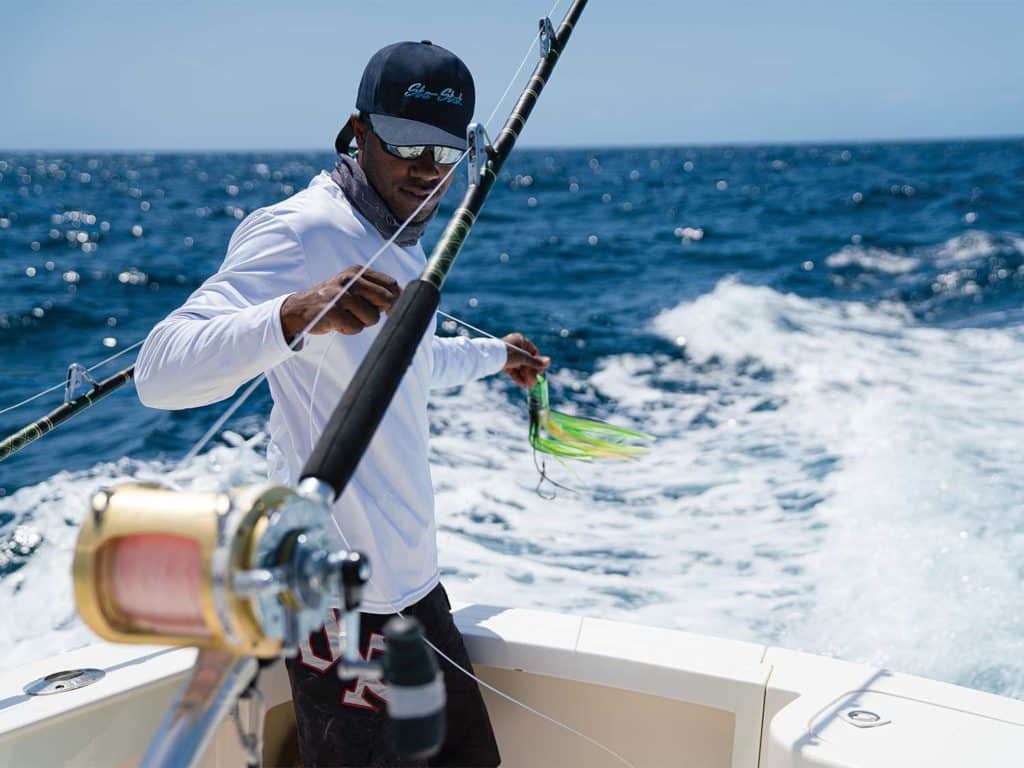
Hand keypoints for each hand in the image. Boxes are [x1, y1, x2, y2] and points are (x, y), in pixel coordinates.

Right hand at [280, 265, 400, 343]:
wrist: (299, 309)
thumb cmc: (333, 301)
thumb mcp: (353, 287)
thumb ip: (375, 289)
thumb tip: (402, 297)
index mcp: (358, 271)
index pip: (391, 284)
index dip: (396, 300)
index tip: (389, 310)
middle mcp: (350, 279)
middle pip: (386, 300)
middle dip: (380, 312)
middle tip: (364, 315)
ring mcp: (341, 294)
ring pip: (372, 318)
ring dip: (361, 323)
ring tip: (345, 316)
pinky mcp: (332, 311)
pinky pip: (356, 327)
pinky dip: (348, 330)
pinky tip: (337, 323)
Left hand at [501, 333, 549, 387]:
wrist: (488, 358)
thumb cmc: (508, 354)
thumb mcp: (524, 358)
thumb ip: (536, 362)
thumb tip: (549, 361)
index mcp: (521, 340)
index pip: (533, 352)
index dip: (538, 363)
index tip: (540, 372)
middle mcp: (515, 346)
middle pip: (527, 361)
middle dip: (530, 373)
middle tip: (534, 382)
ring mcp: (509, 354)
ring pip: (520, 366)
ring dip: (525, 376)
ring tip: (529, 386)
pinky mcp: (503, 361)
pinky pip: (512, 369)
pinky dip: (517, 376)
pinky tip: (522, 384)